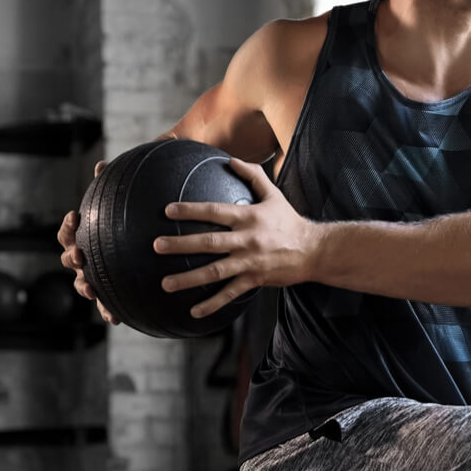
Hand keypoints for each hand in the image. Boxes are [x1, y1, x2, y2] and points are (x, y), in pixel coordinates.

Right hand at [58, 160, 117, 325]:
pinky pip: (104, 305)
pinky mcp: (108, 295)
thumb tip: (106, 162)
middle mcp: (84, 258)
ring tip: (91, 288)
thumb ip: (115, 186)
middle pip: (68, 259)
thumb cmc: (125, 222)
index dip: (68, 226)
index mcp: (83, 237)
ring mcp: (93, 277)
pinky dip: (106, 311)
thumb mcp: (123, 204)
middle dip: (71, 258)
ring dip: (84, 287)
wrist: (138, 249)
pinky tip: (115, 318)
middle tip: (79, 255)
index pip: (67, 233)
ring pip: (82, 284)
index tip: (75, 217)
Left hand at [156, 158, 319, 318]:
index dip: (191, 210)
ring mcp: (249, 262)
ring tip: (165, 283)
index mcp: (248, 217)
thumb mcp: (273, 194)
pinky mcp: (254, 279)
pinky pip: (230, 293)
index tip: (168, 211)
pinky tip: (194, 311)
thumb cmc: (289, 221)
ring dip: (188, 278)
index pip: (214, 211)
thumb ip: (253, 175)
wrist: (313, 250)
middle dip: (180, 244)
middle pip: (208, 243)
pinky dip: (212, 304)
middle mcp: (246, 240)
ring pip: (214, 272)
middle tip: (156, 246)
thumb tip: (231, 159)